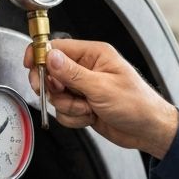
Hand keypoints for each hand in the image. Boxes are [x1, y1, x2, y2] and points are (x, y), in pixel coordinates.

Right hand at [25, 38, 178, 158]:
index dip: (41, 56)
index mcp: (95, 55)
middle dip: (55, 88)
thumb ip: (73, 73)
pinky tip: (90, 117)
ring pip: (57, 96)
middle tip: (60, 94)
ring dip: (69, 107)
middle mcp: (88, 69)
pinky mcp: (83, 105)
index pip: (58, 48)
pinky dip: (74, 118)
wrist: (148, 130)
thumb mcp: (102, 87)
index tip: (30, 65)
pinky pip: (64, 111)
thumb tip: (51, 57)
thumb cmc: (137, 104)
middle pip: (52, 73)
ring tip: (88, 109)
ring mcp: (84, 88)